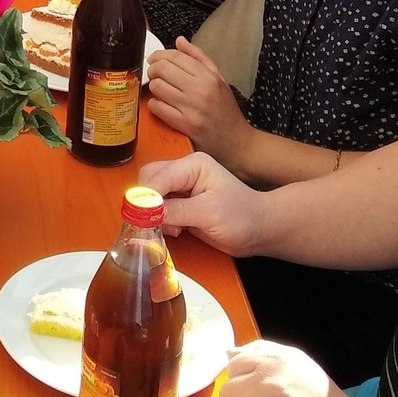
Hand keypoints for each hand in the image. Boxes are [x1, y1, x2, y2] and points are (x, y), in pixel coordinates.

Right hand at [138, 153, 264, 255]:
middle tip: (153, 224)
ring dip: (153, 213)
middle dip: (147, 203)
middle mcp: (184, 172)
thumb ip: (176, 211)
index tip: (137, 219)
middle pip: (149, 180)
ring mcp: (182, 187)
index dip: (145, 198)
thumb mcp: (209, 213)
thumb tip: (145, 212)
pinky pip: (159, 208)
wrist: (260, 231)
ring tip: (171, 229)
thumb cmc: (242, 217)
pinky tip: (175, 230)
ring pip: (151, 194)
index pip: (158, 177)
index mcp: (192, 165)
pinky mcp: (182, 203)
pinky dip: (160, 220)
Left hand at [147, 37, 251, 163]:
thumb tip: (179, 40)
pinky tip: (161, 105)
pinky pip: (157, 107)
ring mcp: (191, 108)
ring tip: (160, 91)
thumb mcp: (219, 79)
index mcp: (208, 76)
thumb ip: (199, 57)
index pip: (176, 56)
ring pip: (157, 87)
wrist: (237, 142)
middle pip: (162, 69)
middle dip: (153, 70)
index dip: (159, 55)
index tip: (154, 58)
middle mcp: (200, 89)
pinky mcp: (184, 125)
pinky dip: (154, 105)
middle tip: (155, 74)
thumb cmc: (226, 110)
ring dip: (153, 88)